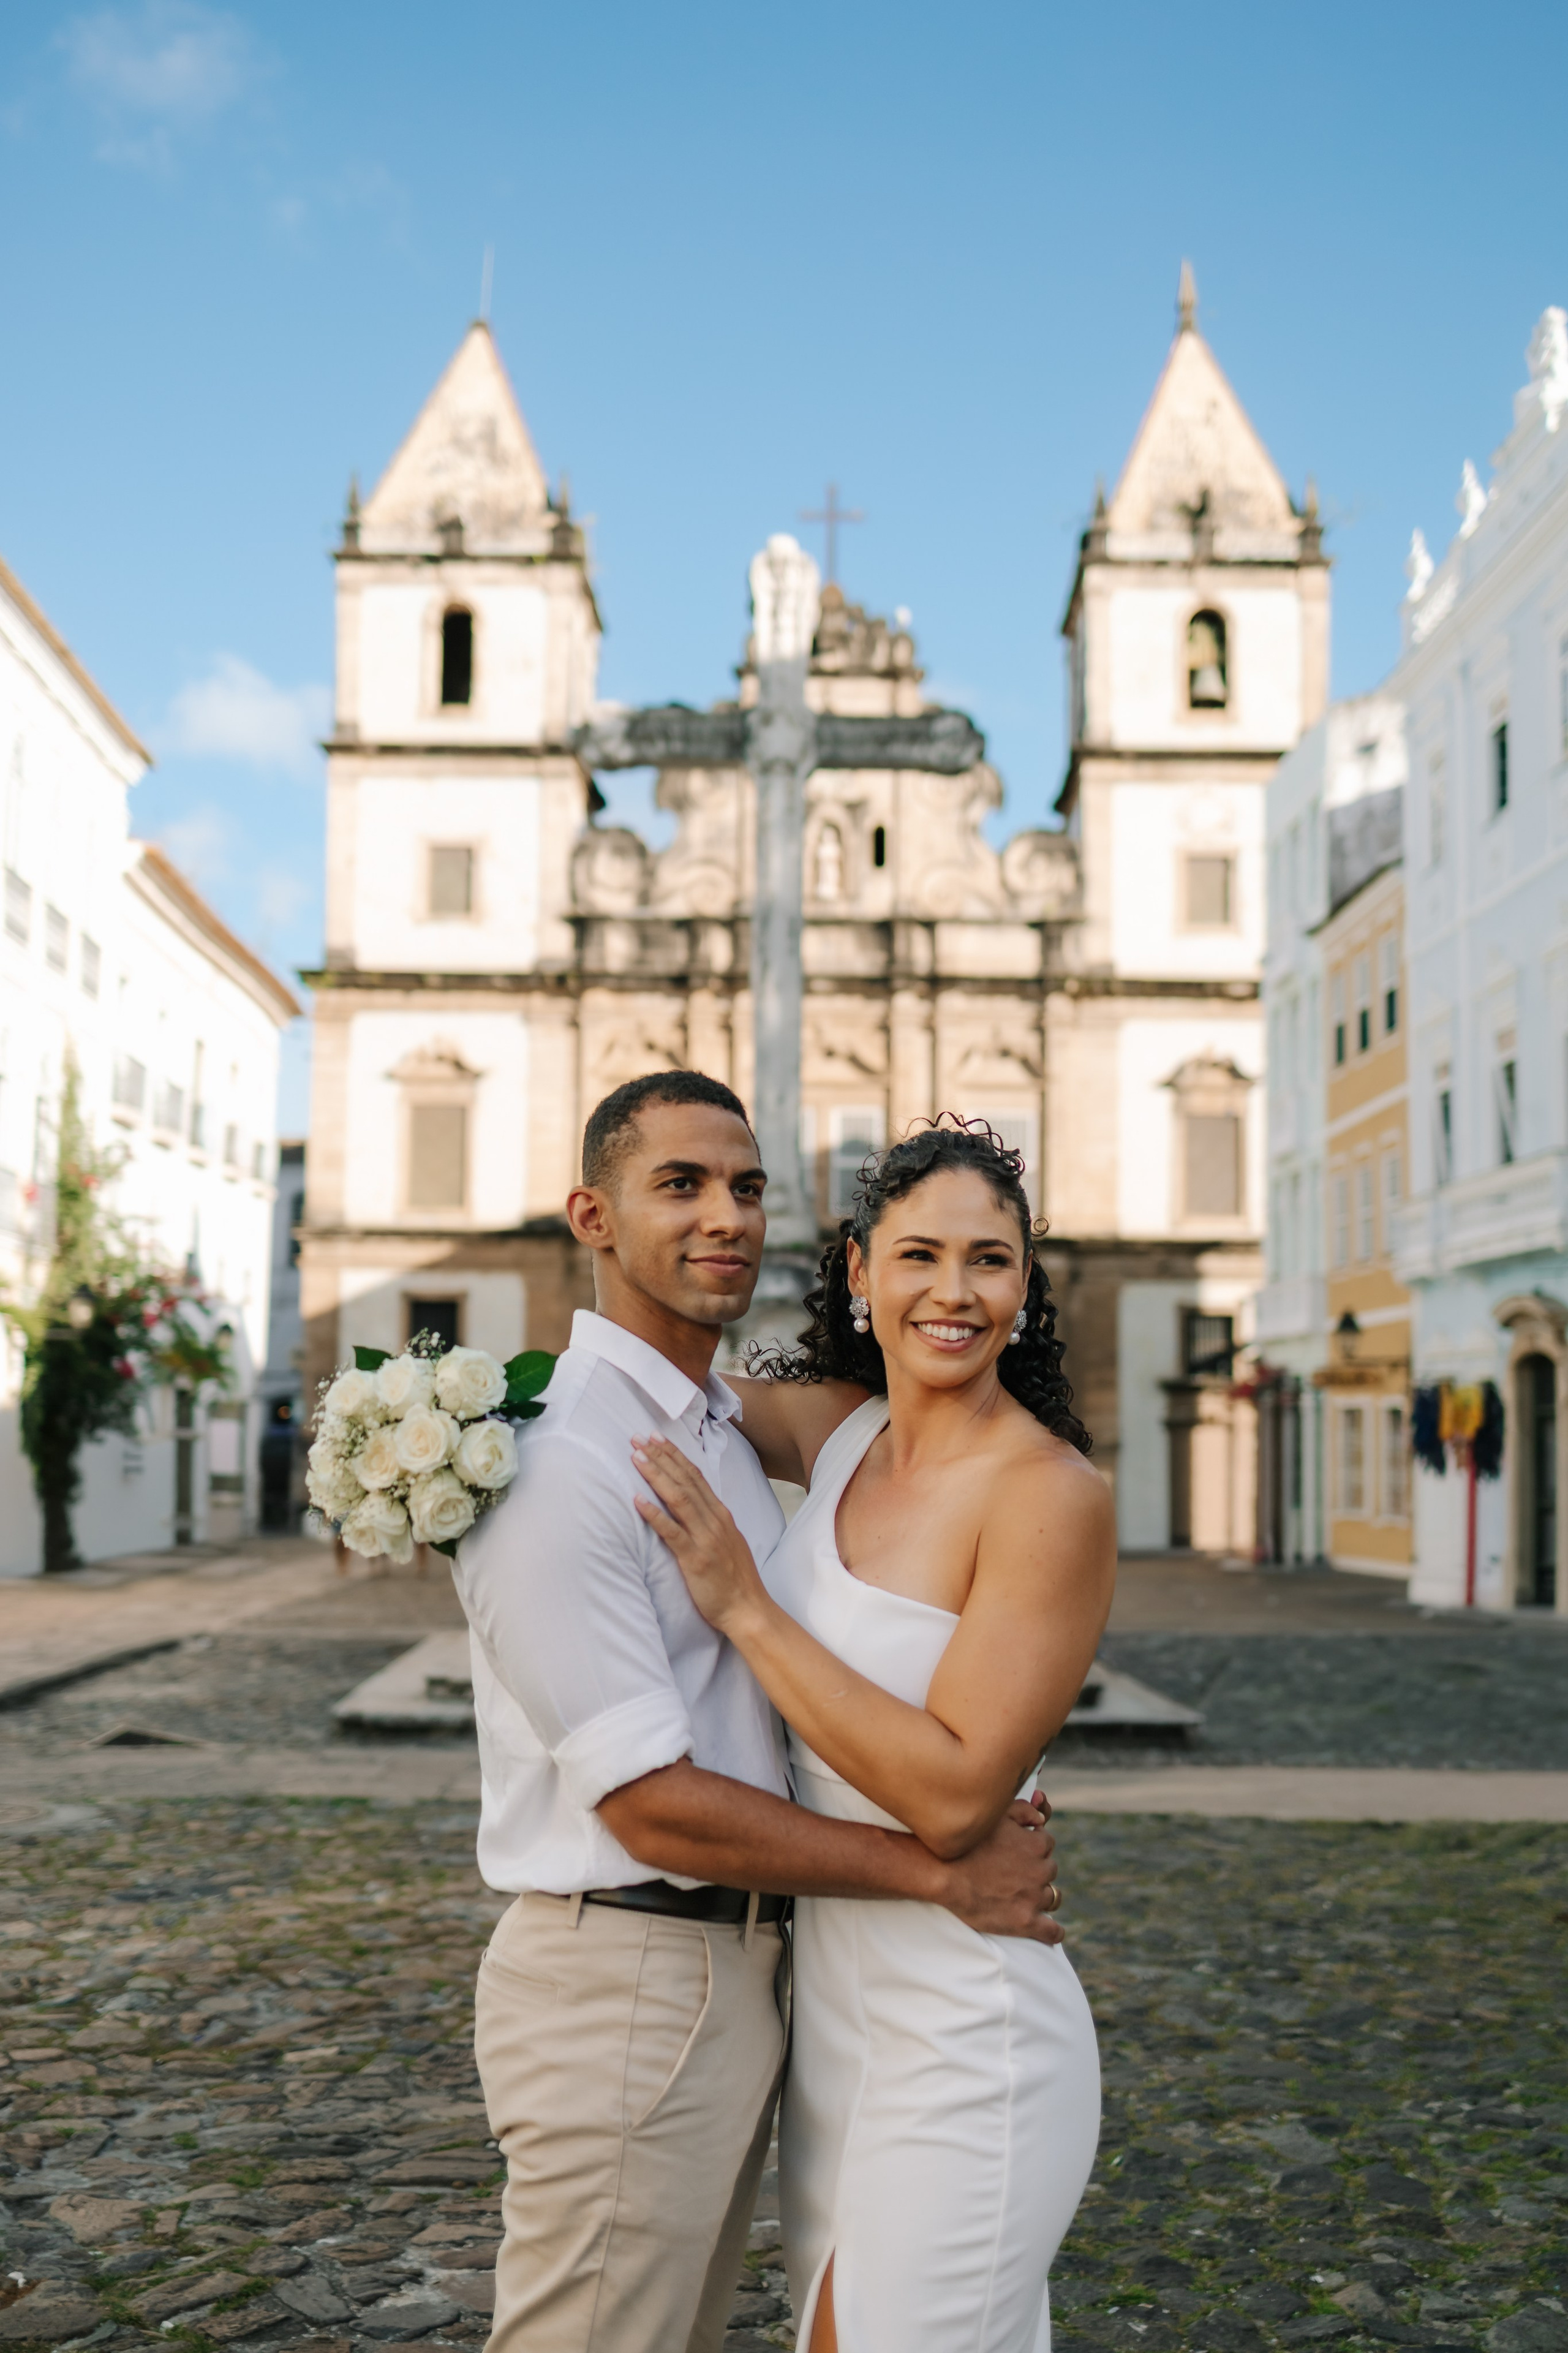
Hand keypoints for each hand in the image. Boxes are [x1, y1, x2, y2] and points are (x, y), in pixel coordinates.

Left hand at [631, 1435, 764, 1632]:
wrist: (749, 1609)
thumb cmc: (735, 1579)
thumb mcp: (727, 1541)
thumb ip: (711, 1522)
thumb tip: (693, 1506)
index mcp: (721, 1515)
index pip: (695, 1476)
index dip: (675, 1456)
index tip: (656, 1439)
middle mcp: (714, 1521)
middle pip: (685, 1480)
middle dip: (661, 1457)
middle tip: (638, 1438)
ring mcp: (705, 1538)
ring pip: (678, 1498)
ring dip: (656, 1475)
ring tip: (636, 1457)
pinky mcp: (695, 1559)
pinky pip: (671, 1532)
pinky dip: (653, 1514)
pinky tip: (636, 1500)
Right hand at [937, 1792, 1063, 1944]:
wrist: (944, 1873)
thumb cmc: (968, 1841)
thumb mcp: (996, 1815)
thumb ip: (1024, 1811)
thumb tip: (1041, 1819)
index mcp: (1037, 1844)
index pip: (1047, 1843)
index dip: (1032, 1845)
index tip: (1018, 1850)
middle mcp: (1040, 1871)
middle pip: (1049, 1869)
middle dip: (1036, 1869)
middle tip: (1014, 1872)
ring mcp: (1034, 1898)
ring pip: (1051, 1896)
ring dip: (1040, 1894)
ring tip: (1022, 1895)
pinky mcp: (1026, 1922)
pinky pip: (1051, 1932)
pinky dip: (1054, 1932)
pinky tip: (1053, 1931)